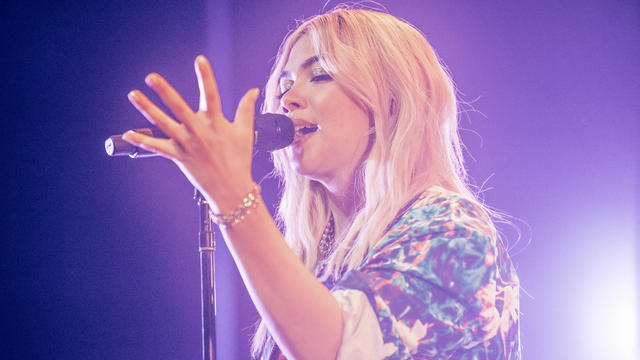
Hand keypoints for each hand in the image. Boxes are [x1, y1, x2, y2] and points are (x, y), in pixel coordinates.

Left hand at [122, 55, 258, 212]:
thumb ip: (246, 109)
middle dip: (164, 91)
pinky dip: (143, 141)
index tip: (200, 60)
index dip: (206, 77)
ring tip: (133, 95)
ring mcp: (188, 145)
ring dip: (147, 109)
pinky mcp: (179, 157)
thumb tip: (254, 90)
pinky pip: (158, 148)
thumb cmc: (239, 160)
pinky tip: (128, 134)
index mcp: (216, 123)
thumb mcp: (245, 132)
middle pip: (179, 108)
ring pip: (164, 124)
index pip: (211, 95)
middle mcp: (200, 132)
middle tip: (151, 77)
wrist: (232, 190)